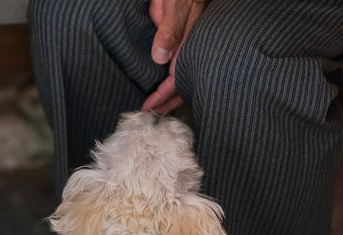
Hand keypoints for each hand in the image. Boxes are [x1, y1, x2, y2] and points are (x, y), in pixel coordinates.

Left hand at [142, 0, 205, 114]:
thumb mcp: (176, 1)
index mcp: (191, 40)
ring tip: (161, 107)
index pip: (176, 76)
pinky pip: (184, 63)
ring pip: (185, 74)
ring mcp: (192, 42)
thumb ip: (170, 28)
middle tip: (153, 115)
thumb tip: (161, 57)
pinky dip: (176, 77)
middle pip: (183, 82)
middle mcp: (194, 45)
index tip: (148, 107)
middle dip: (168, 101)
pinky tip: (170, 85)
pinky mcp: (190, 37)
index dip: (162, 95)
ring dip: (173, 93)